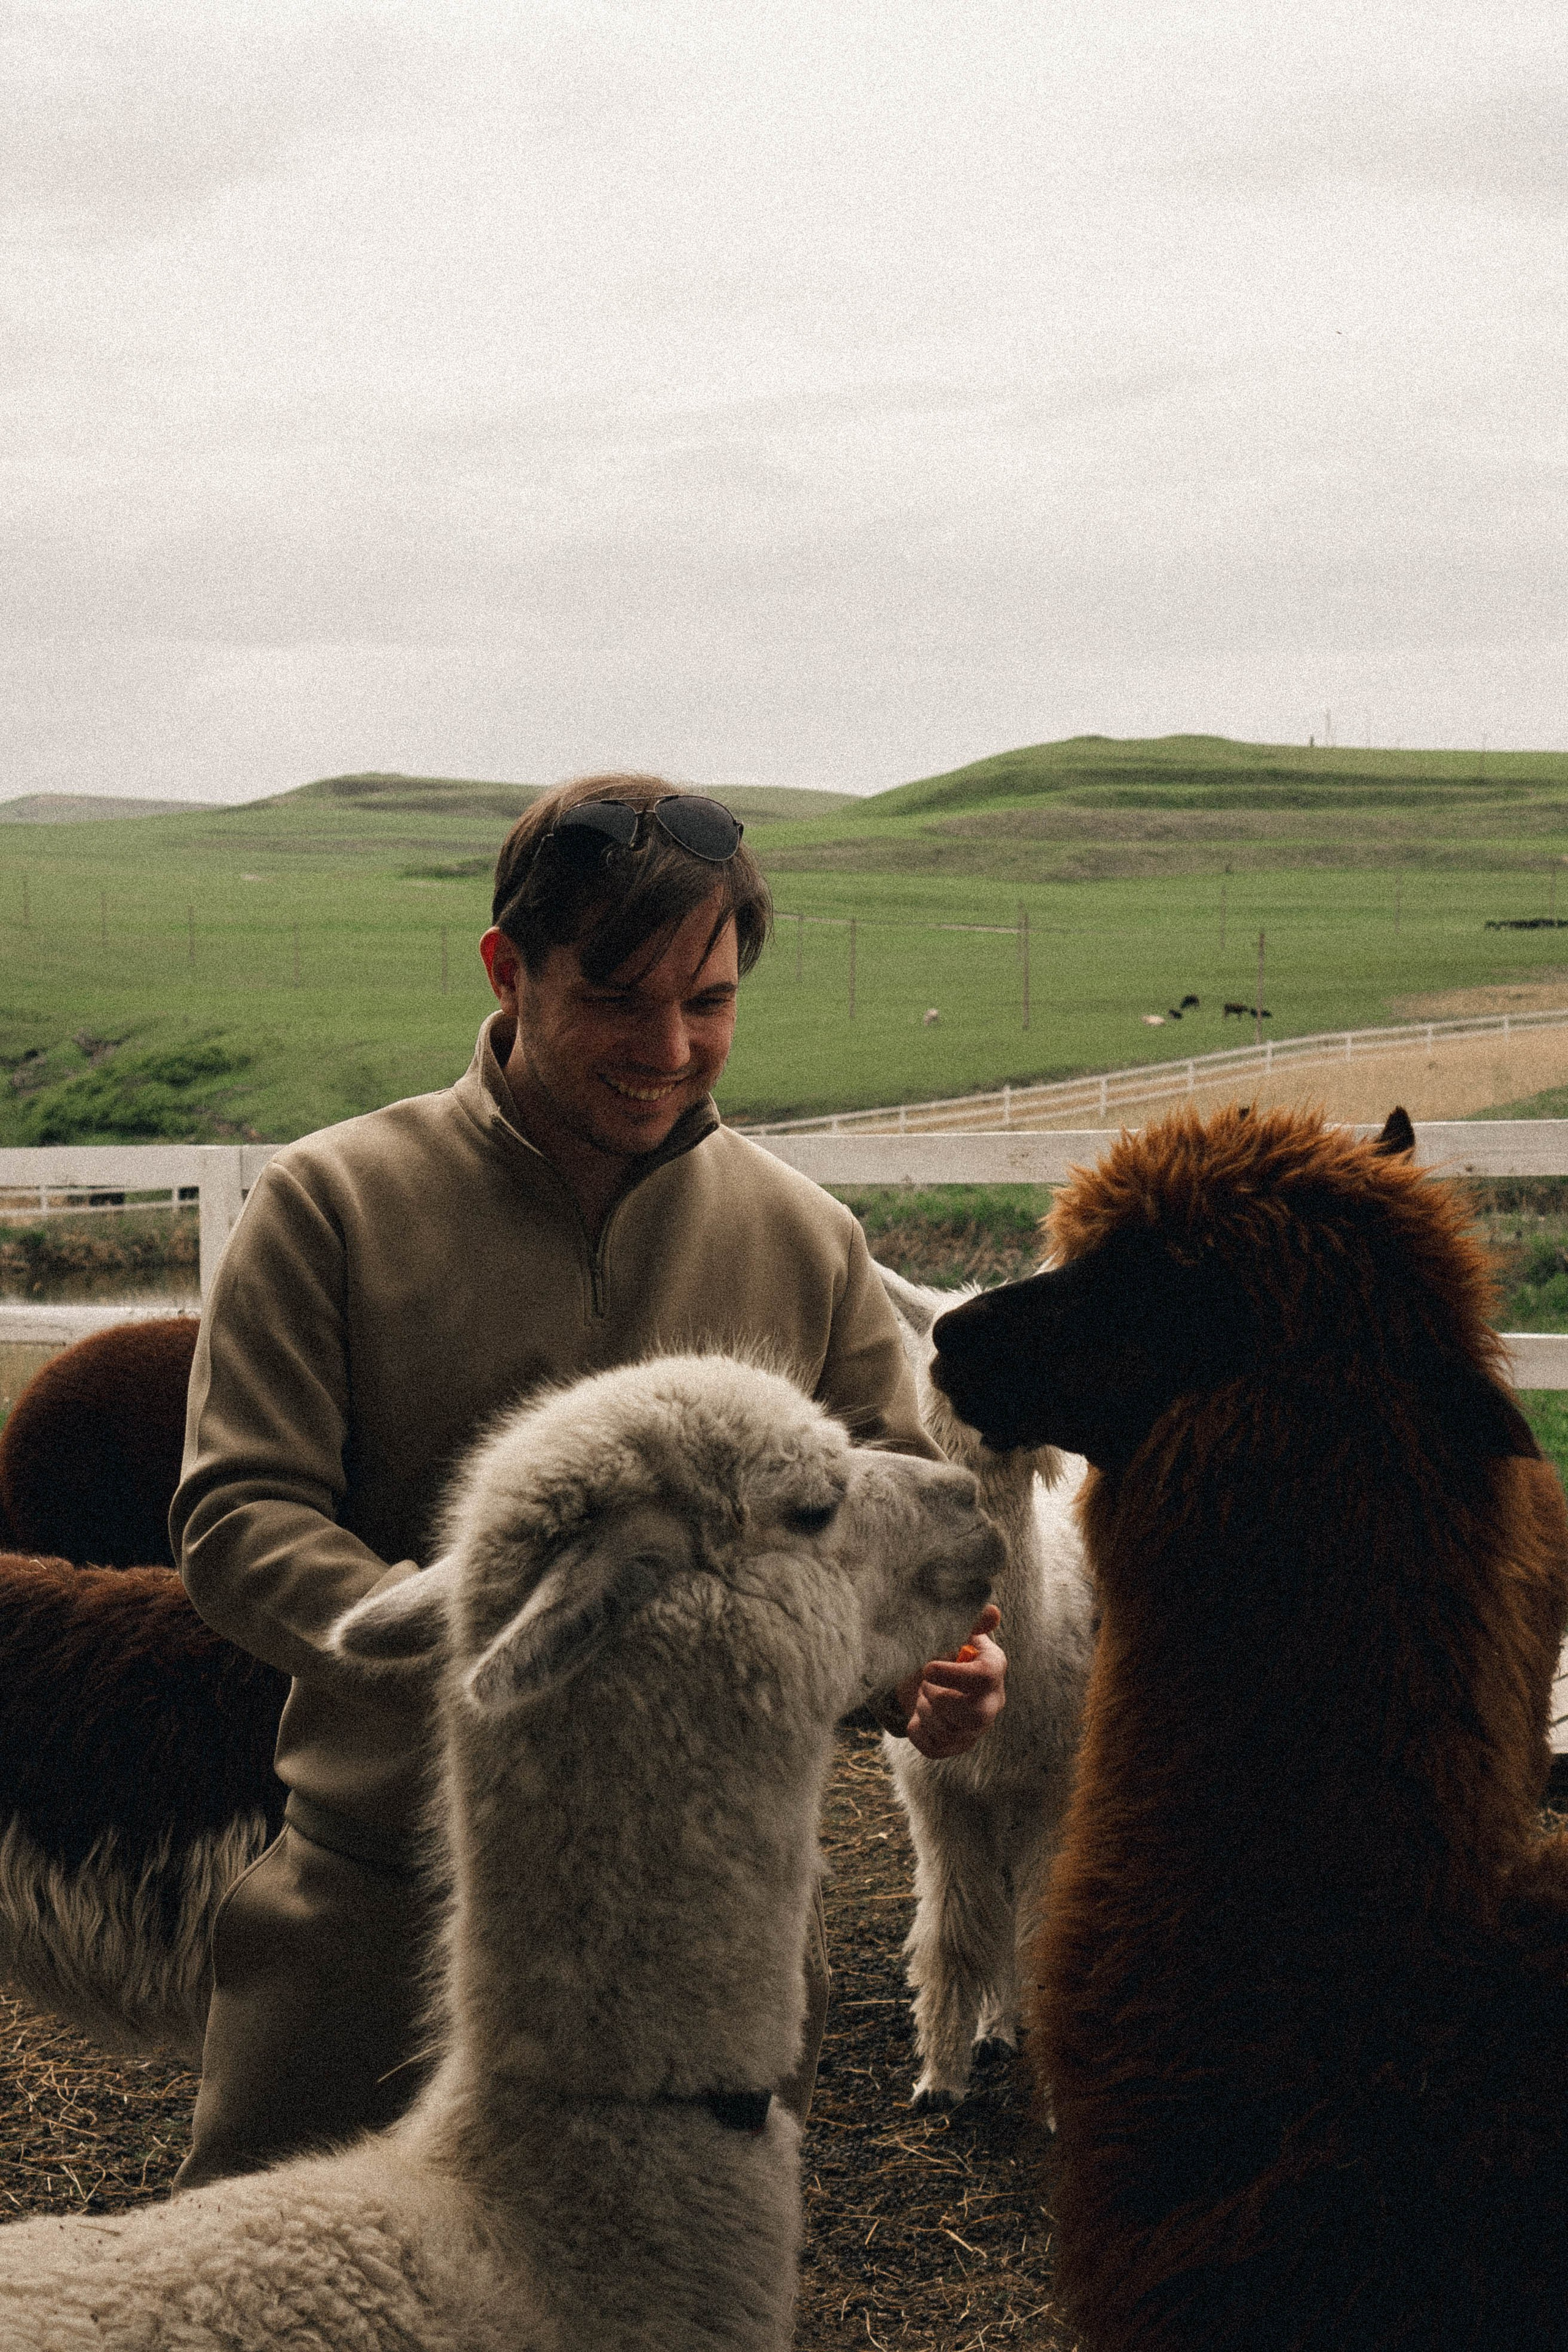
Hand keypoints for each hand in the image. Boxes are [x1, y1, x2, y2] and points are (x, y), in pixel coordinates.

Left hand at [895, 1604, 1005, 1759]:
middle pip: (972, 1716)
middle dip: (938, 1700)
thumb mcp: (954, 1632)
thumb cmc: (944, 1650)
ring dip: (924, 1711)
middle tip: (925, 1684)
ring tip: (924, 1695)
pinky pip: (934, 1748)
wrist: (927, 1677)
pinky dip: (917, 1731)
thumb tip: (993, 1611)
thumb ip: (971, 1622)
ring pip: (948, 1732)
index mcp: (993, 1669)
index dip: (953, 1675)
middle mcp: (991, 1703)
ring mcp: (975, 1729)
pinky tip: (918, 1716)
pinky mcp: (956, 1746)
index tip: (927, 1668)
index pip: (984, 1678)